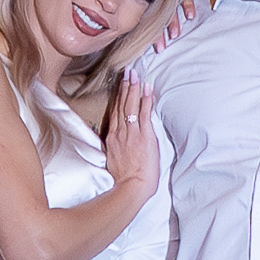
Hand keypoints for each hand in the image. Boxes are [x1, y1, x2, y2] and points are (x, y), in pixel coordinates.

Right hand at [102, 76, 158, 200]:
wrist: (130, 188)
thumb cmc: (124, 180)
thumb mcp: (114, 161)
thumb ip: (115, 149)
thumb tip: (117, 144)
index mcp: (112, 139)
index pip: (114, 113)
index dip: (117, 97)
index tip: (119, 85)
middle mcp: (120, 133)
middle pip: (120, 105)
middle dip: (124, 87)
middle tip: (127, 71)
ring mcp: (131, 133)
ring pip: (130, 105)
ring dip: (132, 88)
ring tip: (134, 74)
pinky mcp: (143, 136)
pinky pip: (144, 113)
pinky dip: (145, 99)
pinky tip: (147, 88)